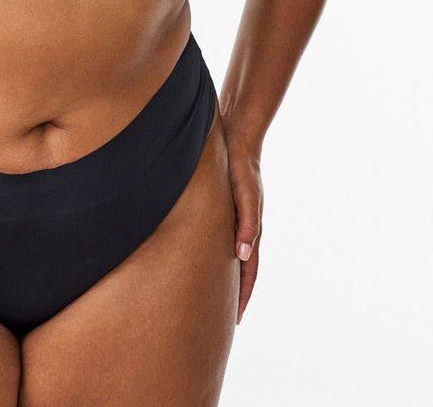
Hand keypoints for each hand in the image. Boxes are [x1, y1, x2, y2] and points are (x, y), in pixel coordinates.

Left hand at [224, 138, 262, 324]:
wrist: (238, 139)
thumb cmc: (242, 168)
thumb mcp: (246, 196)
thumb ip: (247, 225)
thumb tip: (243, 255)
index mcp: (251, 229)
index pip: (249, 271)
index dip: (243, 294)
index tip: (236, 318)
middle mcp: (244, 227)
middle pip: (241, 268)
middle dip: (235, 292)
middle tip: (223, 316)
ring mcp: (235, 218)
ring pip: (231, 255)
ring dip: (226, 275)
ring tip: (213, 294)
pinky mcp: (225, 207)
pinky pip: (222, 238)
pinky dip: (218, 254)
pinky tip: (205, 257)